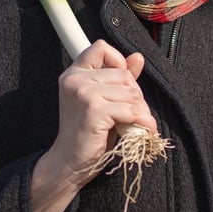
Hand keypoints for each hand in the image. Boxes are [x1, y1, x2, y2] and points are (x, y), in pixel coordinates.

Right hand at [30, 40, 157, 211]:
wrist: (69, 163)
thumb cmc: (87, 133)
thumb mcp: (104, 100)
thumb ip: (118, 78)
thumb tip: (138, 57)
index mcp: (74, 73)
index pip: (100, 48)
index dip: (117, 60)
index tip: (122, 83)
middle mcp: (76, 79)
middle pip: (123, 73)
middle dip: (135, 94)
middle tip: (134, 114)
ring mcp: (84, 93)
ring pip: (130, 91)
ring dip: (141, 110)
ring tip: (138, 124)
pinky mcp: (94, 110)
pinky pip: (131, 110)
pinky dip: (143, 121)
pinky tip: (143, 130)